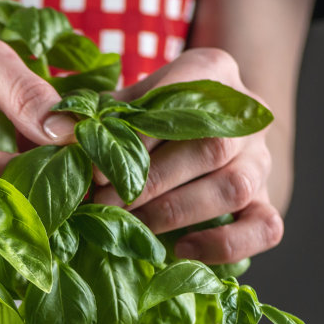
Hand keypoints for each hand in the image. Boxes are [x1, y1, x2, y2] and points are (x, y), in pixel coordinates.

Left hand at [91, 47, 283, 264]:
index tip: (95, 170)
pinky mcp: (269, 201)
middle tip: (104, 205)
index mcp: (211, 73)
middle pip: (209, 148)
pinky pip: (265, 228)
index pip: (181, 100)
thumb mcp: (123, 104)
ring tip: (132, 227)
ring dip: (177, 212)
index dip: (138, 139)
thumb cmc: (147, 120)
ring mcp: (261, 159)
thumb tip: (54, 131)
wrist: (199, 136)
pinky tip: (181, 250)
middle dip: (150, 182)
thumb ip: (95, 115)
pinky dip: (224, 245)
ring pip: (235, 187)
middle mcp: (245, 114)